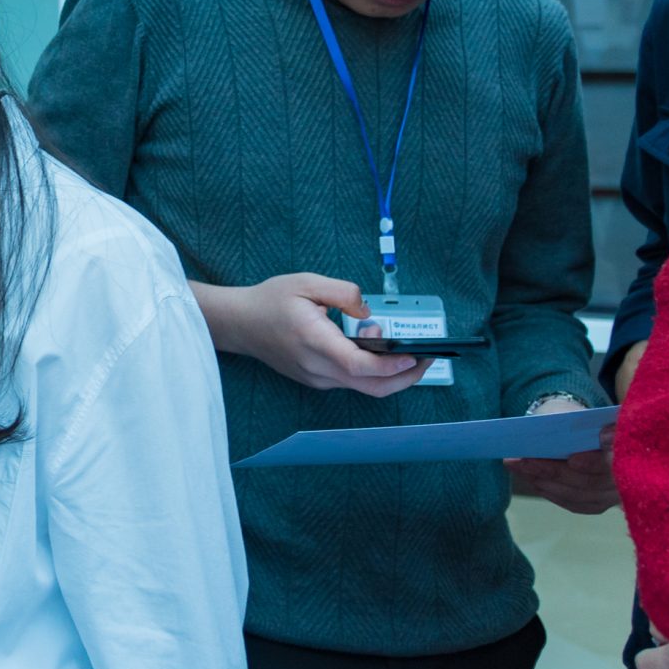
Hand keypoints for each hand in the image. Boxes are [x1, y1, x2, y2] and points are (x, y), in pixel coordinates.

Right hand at [197, 275, 425, 396]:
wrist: (240, 324)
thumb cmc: (271, 300)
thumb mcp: (306, 282)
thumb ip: (343, 292)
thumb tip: (368, 312)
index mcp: (313, 341)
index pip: (358, 365)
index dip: (391, 365)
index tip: (415, 355)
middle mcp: (316, 367)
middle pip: (370, 386)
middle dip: (406, 377)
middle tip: (428, 358)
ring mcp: (316, 378)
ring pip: (363, 387)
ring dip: (388, 371)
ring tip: (393, 342)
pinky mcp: (316, 380)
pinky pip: (351, 381)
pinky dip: (371, 370)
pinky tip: (370, 347)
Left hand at [504, 399, 618, 514]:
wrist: (593, 433)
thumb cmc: (583, 421)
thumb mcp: (578, 414)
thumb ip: (570, 422)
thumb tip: (547, 429)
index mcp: (629, 448)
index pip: (616, 460)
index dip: (595, 462)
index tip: (572, 459)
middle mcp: (629, 477)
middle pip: (590, 481)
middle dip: (554, 471)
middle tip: (524, 460)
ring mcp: (615, 494)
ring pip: (580, 495)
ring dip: (545, 482)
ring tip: (518, 467)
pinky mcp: (601, 504)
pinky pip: (575, 503)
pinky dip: (551, 492)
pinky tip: (532, 480)